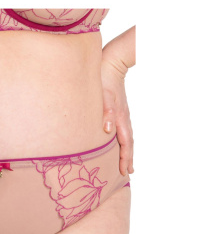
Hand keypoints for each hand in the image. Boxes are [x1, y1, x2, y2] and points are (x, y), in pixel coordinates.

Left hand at [101, 56, 133, 175]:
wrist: (112, 61)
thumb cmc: (104, 79)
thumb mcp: (104, 95)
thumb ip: (106, 112)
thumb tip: (108, 130)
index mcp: (120, 117)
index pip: (125, 142)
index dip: (125, 158)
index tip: (125, 171)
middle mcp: (123, 118)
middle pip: (129, 142)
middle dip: (128, 158)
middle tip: (128, 172)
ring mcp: (122, 114)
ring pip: (127, 136)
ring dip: (127, 150)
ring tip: (127, 161)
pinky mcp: (118, 109)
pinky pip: (123, 129)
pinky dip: (123, 140)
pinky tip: (119, 142)